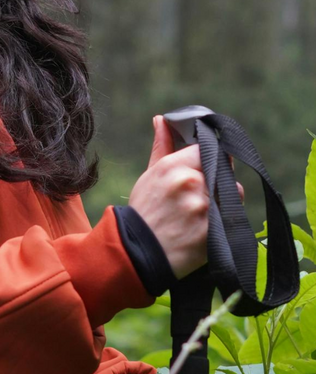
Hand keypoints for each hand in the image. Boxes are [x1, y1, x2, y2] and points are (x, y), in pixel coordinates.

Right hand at [128, 115, 243, 279]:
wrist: (139, 254)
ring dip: (224, 198)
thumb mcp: (150, 175)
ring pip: (232, 193)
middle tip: (201, 193)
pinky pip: (233, 216)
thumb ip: (161, 145)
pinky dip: (226, 219)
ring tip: (203, 212)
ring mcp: (204, 207)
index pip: (206, 148)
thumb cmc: (144, 212)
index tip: (205, 166)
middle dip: (217, 179)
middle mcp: (191, 182)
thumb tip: (161, 119)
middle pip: (223, 170)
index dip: (208, 156)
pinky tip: (207, 226)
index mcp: (173, 166)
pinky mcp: (215, 230)